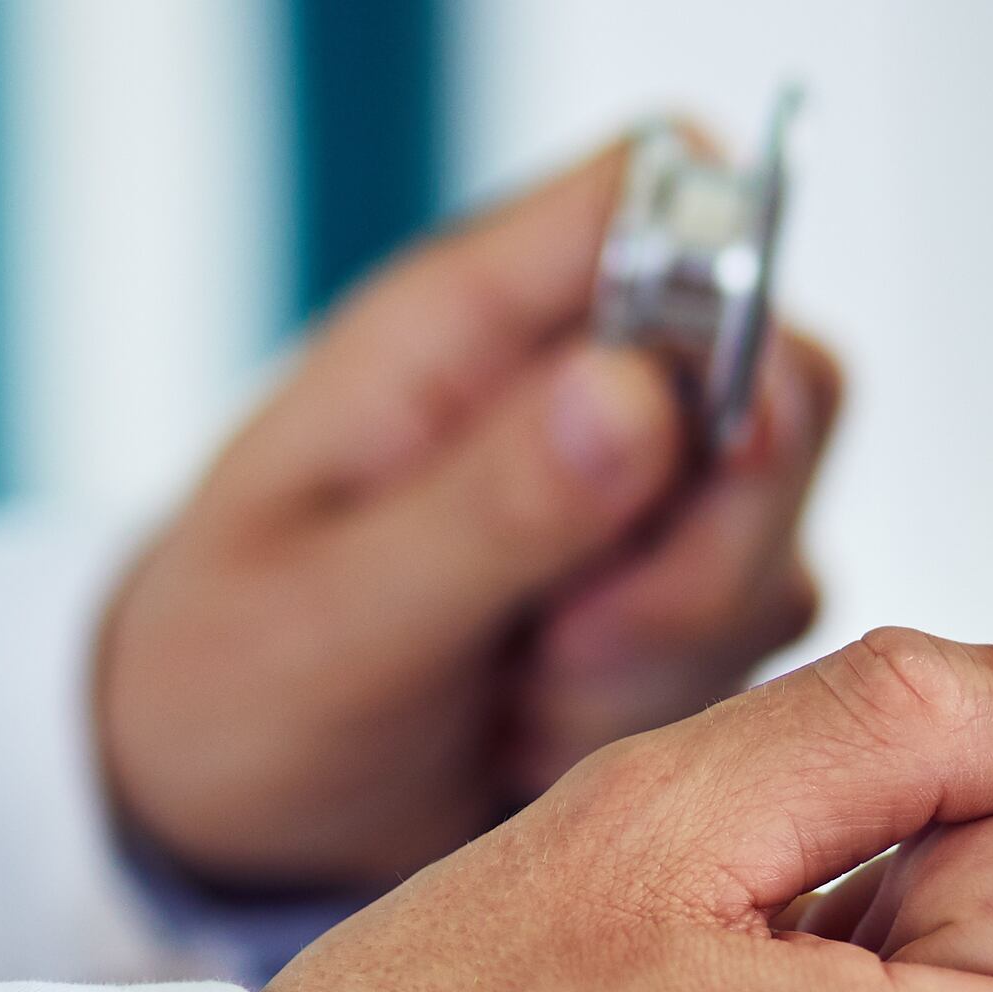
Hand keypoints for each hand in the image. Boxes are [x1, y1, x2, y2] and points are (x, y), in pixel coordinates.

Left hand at [98, 138, 842, 892]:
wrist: (206, 804)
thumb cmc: (224, 678)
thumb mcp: (328, 614)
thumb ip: (487, 505)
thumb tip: (637, 388)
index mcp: (468, 325)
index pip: (665, 187)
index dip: (729, 273)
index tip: (690, 434)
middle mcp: (577, 385)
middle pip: (786, 376)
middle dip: (710, 545)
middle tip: (559, 648)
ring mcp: (640, 496)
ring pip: (780, 533)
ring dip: (671, 654)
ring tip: (511, 703)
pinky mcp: (671, 602)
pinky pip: (758, 642)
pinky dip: (668, 717)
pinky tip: (536, 735)